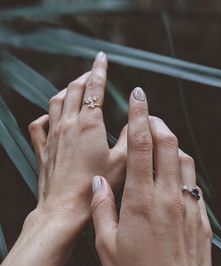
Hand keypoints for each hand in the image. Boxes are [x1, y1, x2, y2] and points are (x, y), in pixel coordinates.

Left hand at [28, 52, 126, 235]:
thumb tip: (136, 122)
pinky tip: (51, 117)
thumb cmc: (94, 185)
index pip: (94, 87)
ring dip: (67, 91)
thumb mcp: (121, 162)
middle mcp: (68, 124)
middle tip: (92, 71)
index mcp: (89, 124)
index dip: (99, 70)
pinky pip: (38, 124)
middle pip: (75, 90)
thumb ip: (129, 138)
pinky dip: (45, 115)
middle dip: (84, 76)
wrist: (64, 207)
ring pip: (56, 102)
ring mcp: (53, 135)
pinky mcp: (43, 148)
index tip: (102, 57)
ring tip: (75, 88)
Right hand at [91, 87, 212, 265]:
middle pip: (168, 144)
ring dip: (171, 142)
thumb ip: (102, 208)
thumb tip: (99, 183)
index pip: (141, 146)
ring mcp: (188, 206)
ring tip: (157, 140)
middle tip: (146, 114)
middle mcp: (169, 197)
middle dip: (157, 122)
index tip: (139, 97)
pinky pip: (193, 181)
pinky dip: (182, 167)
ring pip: (185, 158)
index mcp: (142, 201)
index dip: (139, 117)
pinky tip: (172, 173)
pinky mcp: (200, 218)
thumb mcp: (107, 246)